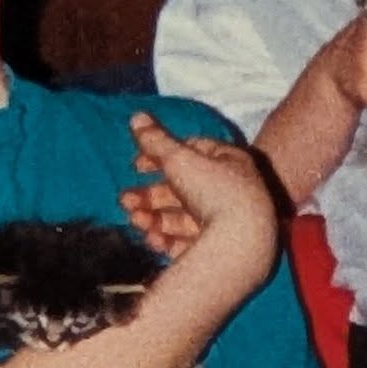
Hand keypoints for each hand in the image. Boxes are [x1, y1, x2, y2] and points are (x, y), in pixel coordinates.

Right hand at [120, 120, 275, 284]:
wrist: (242, 246)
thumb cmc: (214, 192)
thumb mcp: (181, 160)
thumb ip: (156, 141)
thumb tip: (136, 116)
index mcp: (230, 162)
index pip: (193, 152)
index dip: (161, 155)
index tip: (135, 166)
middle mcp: (231, 192)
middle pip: (183, 190)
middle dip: (150, 195)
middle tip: (124, 201)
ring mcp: (227, 223)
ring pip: (182, 218)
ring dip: (154, 218)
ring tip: (133, 220)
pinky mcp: (220, 251)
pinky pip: (188, 243)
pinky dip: (167, 240)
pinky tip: (151, 240)